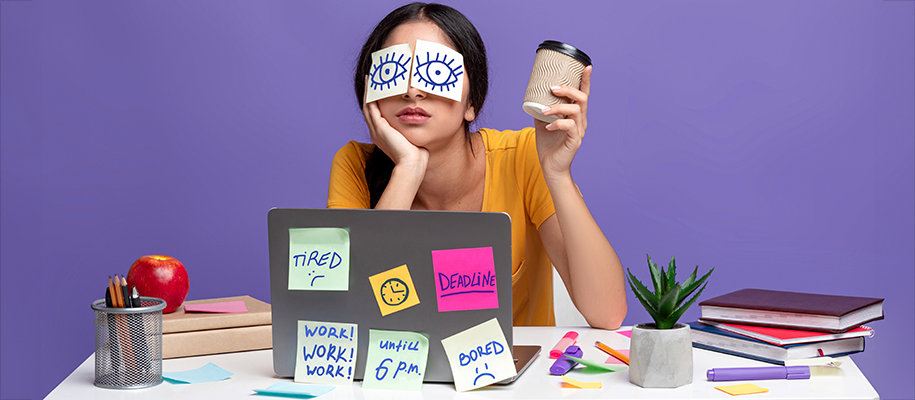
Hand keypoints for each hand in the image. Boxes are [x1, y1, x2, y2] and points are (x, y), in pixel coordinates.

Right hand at [362, 76, 429, 168]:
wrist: (412, 164)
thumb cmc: (417, 155)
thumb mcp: (413, 139)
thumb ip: (413, 130)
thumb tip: (422, 122)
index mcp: (383, 136)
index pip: (377, 115)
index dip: (377, 102)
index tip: (379, 90)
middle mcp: (376, 132)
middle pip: (369, 109)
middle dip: (370, 93)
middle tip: (372, 79)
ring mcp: (376, 130)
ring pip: (368, 106)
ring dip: (369, 91)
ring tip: (371, 78)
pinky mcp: (379, 127)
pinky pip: (370, 106)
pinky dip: (370, 94)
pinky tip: (373, 84)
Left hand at [534, 65, 591, 180]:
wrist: (550, 167)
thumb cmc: (548, 145)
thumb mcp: (542, 123)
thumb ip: (541, 109)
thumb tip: (532, 96)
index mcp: (575, 115)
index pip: (583, 94)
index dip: (586, 80)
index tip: (586, 66)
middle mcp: (580, 121)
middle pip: (582, 98)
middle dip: (568, 89)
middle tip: (552, 88)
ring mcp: (579, 130)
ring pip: (576, 110)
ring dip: (558, 107)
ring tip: (545, 110)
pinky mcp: (574, 141)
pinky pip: (569, 127)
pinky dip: (557, 124)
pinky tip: (547, 127)